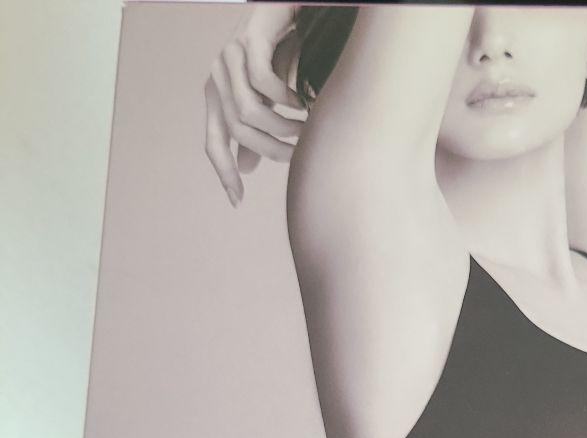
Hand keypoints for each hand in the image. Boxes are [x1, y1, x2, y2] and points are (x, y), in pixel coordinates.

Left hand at [204, 4, 306, 205]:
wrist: (286, 9)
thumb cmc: (278, 52)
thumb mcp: (266, 97)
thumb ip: (254, 129)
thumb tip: (247, 166)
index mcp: (217, 95)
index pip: (213, 142)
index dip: (224, 173)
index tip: (238, 200)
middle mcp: (217, 77)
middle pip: (238, 131)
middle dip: (271, 149)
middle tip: (298, 153)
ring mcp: (228, 57)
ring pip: (249, 111)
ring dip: (281, 126)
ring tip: (305, 127)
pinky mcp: (247, 40)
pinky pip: (264, 82)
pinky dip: (287, 99)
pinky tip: (302, 101)